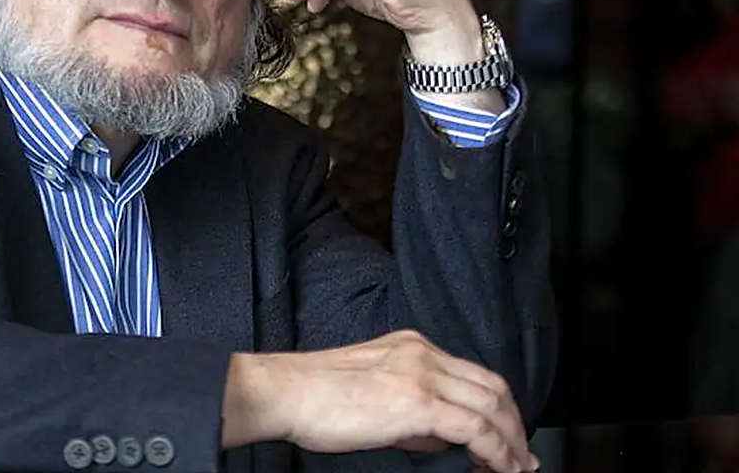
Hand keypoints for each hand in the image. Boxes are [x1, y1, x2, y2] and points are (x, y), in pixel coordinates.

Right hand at [222, 330, 538, 472]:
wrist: (286, 392)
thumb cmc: (315, 397)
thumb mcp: (371, 393)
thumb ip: (410, 411)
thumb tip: (440, 439)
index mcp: (411, 346)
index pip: (471, 374)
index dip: (497, 407)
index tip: (506, 437)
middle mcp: (422, 353)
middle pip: (492, 385)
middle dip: (514, 424)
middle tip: (521, 456)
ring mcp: (422, 374)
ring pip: (492, 404)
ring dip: (511, 441)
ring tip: (516, 468)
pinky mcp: (418, 402)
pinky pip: (476, 428)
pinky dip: (497, 451)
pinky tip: (500, 468)